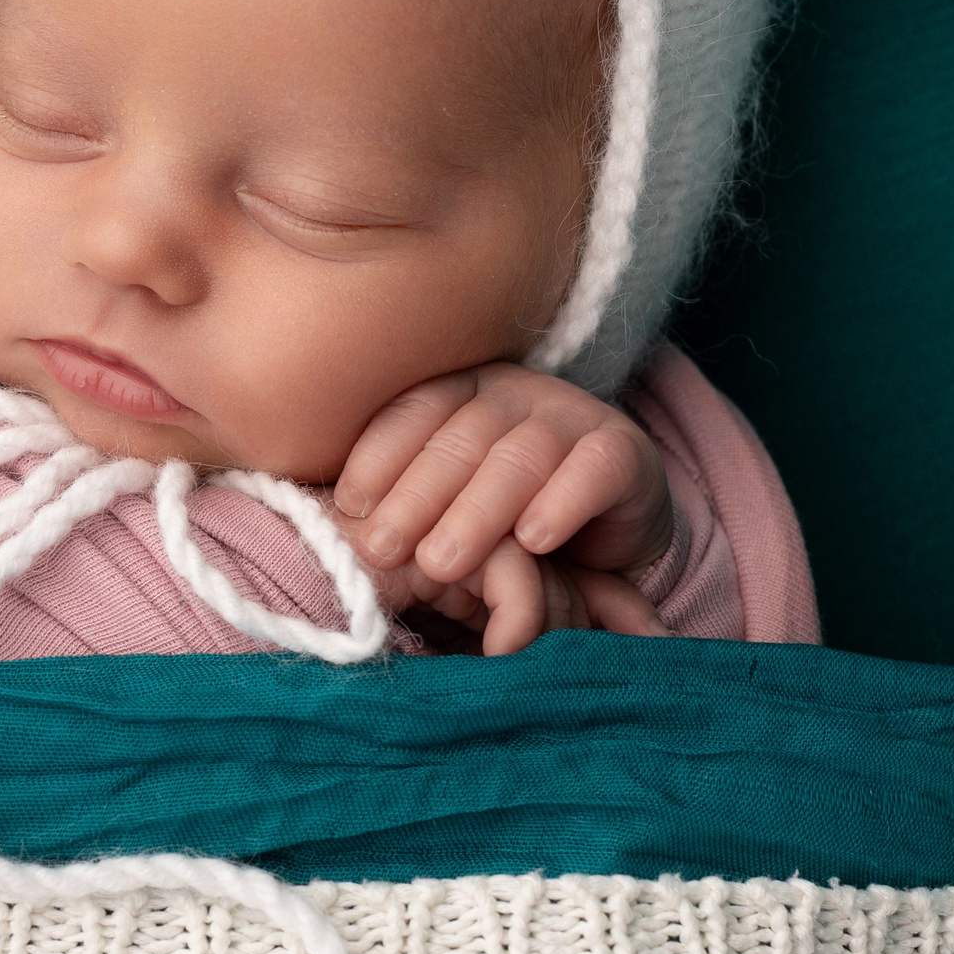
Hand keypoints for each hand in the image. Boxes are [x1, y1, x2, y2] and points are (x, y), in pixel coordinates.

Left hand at [331, 364, 673, 653]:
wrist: (607, 528)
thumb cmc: (504, 517)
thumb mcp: (448, 503)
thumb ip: (400, 498)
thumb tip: (329, 521)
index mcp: (462, 390)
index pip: (415, 410)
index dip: (379, 454)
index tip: (348, 503)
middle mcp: (514, 393)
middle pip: (461, 436)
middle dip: (416, 496)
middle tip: (383, 548)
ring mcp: (572, 416)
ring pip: (521, 455)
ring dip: (477, 511)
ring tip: (442, 562)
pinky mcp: (623, 451)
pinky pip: (594, 468)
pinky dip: (563, 503)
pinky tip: (534, 541)